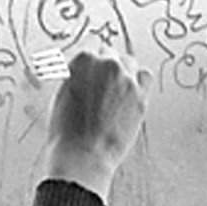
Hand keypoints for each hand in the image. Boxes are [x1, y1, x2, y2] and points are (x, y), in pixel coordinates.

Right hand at [40, 49, 149, 199]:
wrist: (83, 155)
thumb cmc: (66, 132)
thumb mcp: (62, 95)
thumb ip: (76, 77)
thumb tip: (85, 74)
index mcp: (83, 61)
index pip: (90, 49)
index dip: (89, 63)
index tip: (91, 72)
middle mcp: (106, 65)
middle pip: (110, 53)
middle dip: (105, 66)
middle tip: (101, 83)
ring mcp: (126, 79)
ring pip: (129, 62)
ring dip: (123, 71)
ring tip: (116, 88)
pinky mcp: (141, 95)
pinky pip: (144, 77)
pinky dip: (138, 81)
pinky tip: (131, 91)